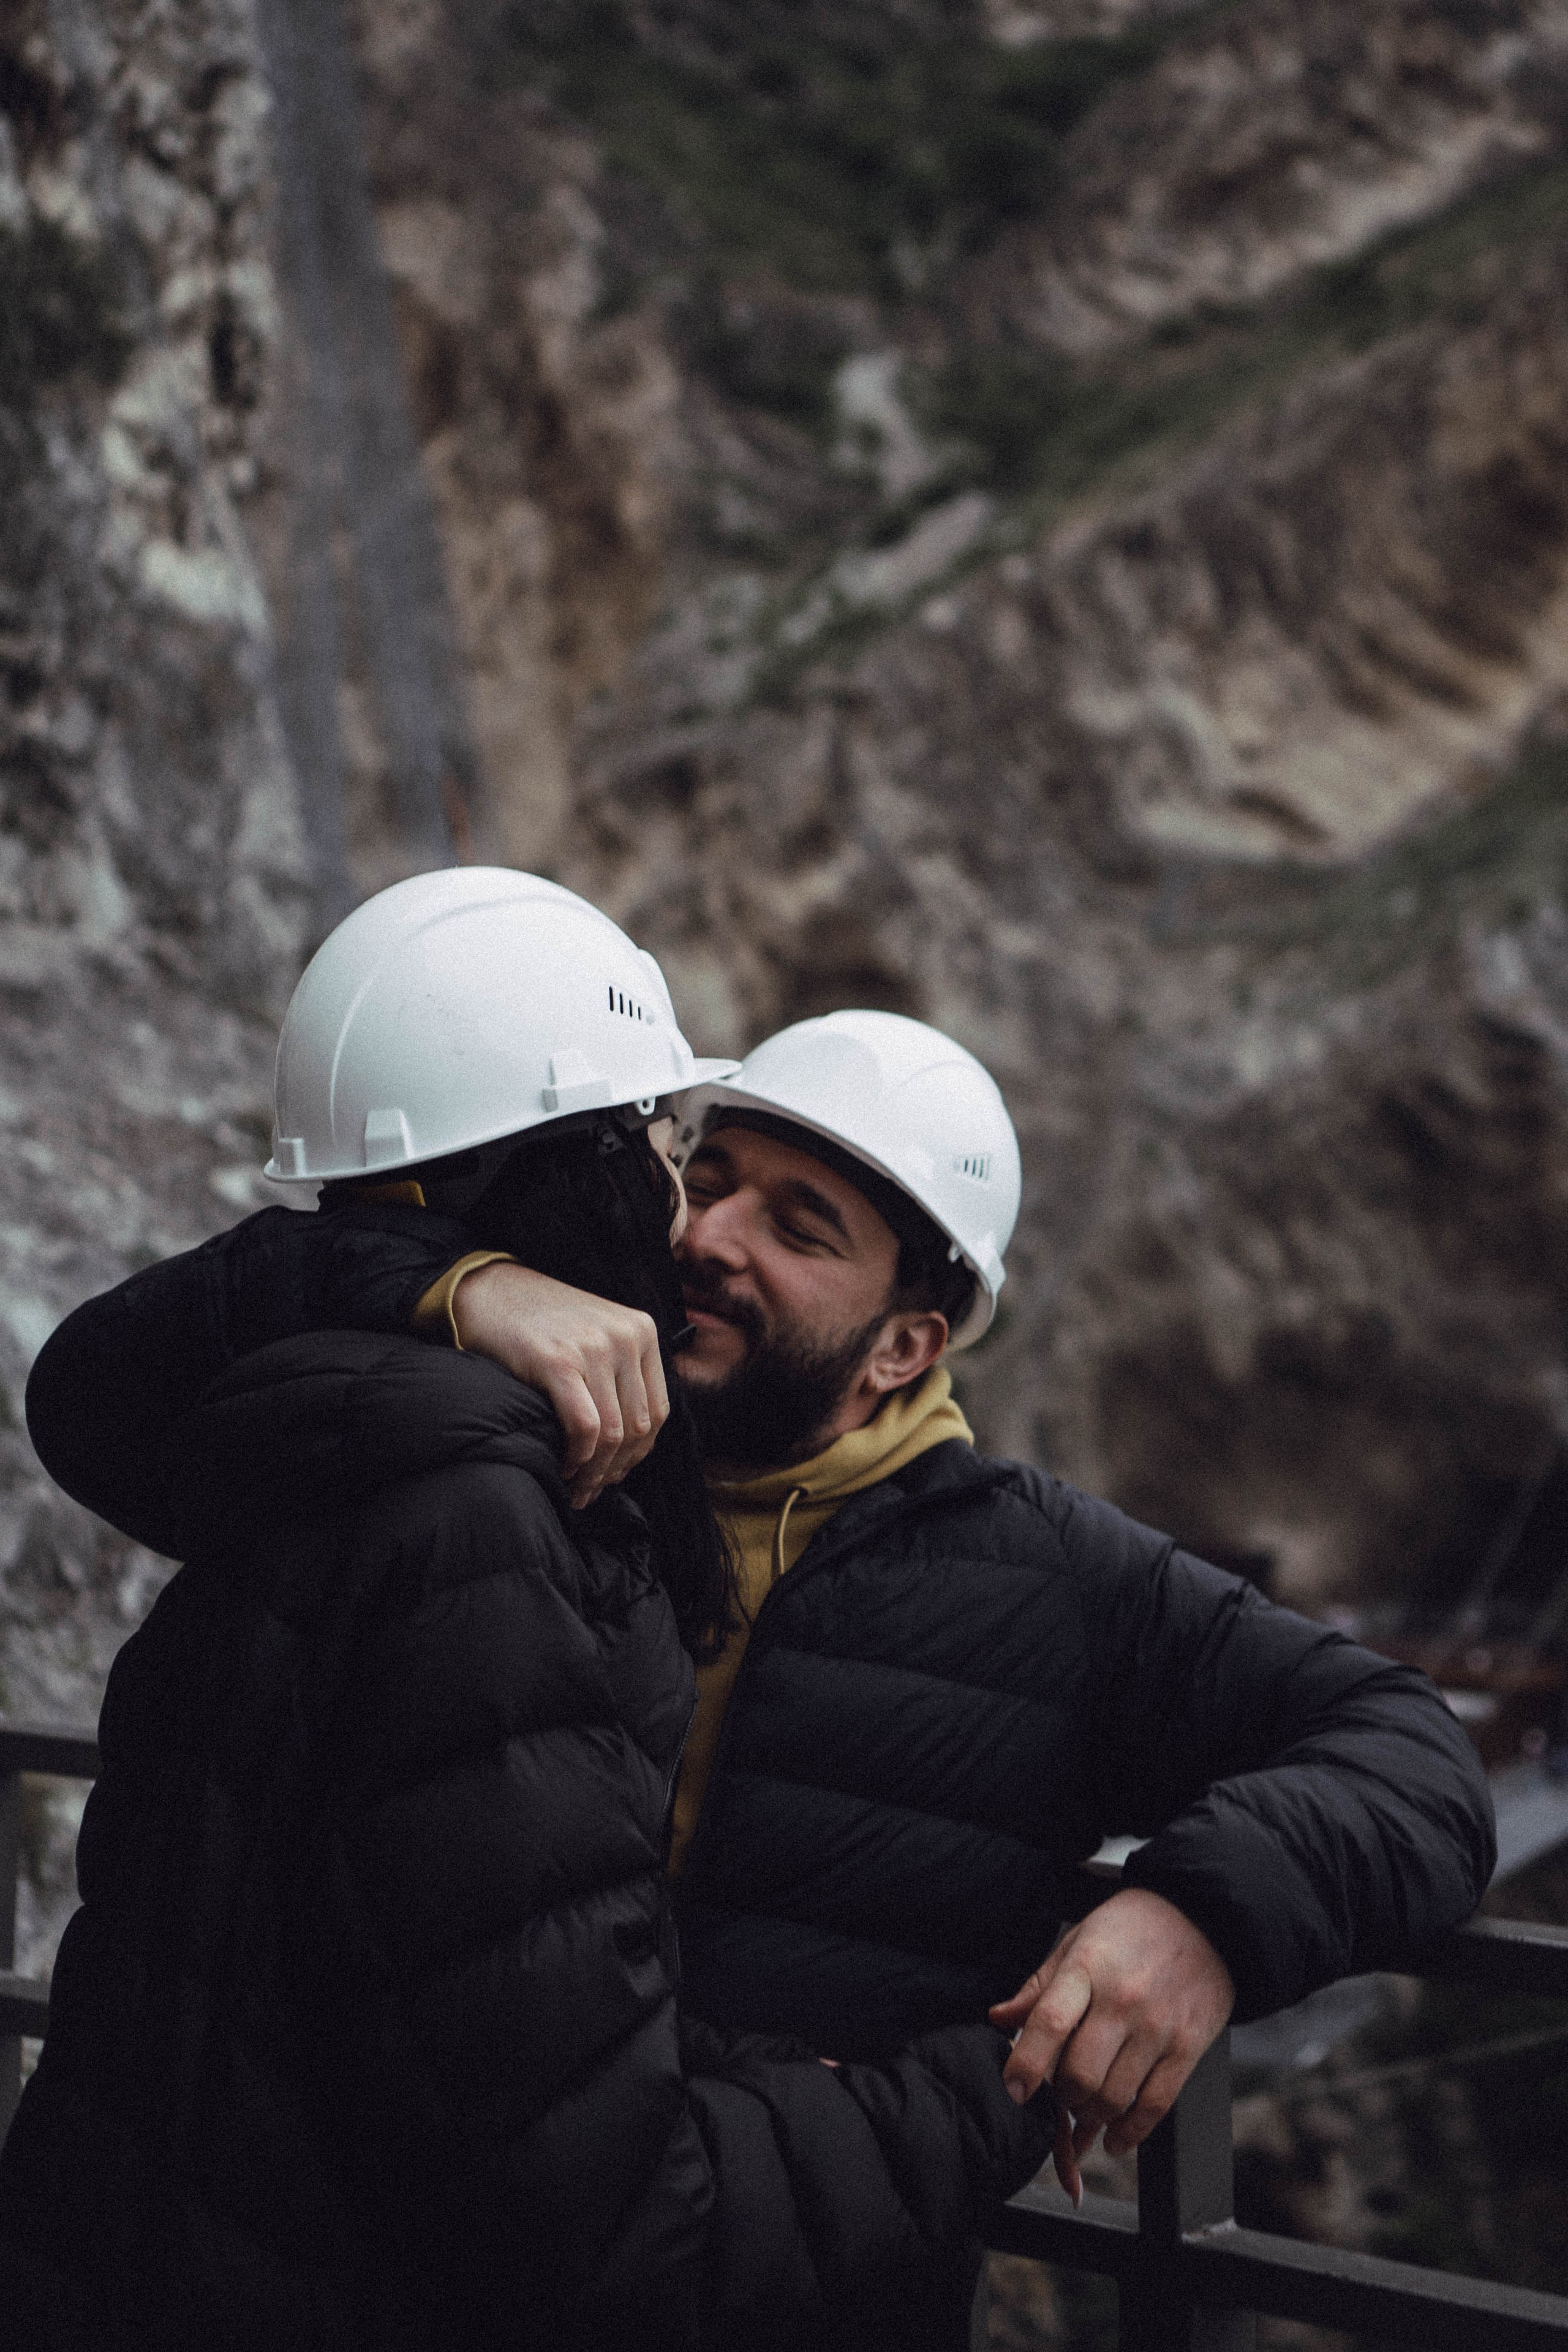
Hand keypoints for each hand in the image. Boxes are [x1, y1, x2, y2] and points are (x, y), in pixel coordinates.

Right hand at [451, 1261, 669, 1508]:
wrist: (487, 1290)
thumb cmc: (540, 1323)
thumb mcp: (597, 1334)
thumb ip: (621, 1374)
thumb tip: (632, 1445)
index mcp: (642, 1331)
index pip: (657, 1411)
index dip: (637, 1454)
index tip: (615, 1474)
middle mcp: (625, 1337)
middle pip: (637, 1427)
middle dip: (615, 1470)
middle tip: (591, 1491)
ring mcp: (594, 1347)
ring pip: (612, 1433)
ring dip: (594, 1472)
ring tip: (575, 1488)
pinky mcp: (557, 1361)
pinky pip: (584, 1427)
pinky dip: (577, 1457)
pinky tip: (563, 1466)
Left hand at [988, 1888, 1233, 2204]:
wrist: (1206, 1918)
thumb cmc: (1130, 1929)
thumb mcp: (1078, 1940)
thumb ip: (1039, 1987)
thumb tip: (997, 2019)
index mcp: (1088, 1968)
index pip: (1050, 2022)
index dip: (1026, 2063)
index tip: (1013, 2090)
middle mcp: (1124, 1999)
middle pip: (1080, 2074)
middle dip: (1061, 2097)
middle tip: (1059, 2094)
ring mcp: (1158, 2026)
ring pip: (1114, 2097)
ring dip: (1090, 2116)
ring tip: (1084, 2110)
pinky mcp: (1188, 2047)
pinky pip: (1156, 2106)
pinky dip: (1130, 2132)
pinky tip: (1114, 2139)